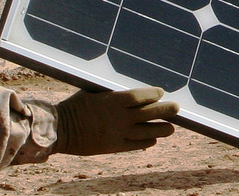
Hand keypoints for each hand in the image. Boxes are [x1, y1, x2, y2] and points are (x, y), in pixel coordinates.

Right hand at [54, 87, 178, 155]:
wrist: (61, 130)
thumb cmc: (75, 105)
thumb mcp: (93, 92)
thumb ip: (111, 93)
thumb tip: (128, 90)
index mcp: (113, 100)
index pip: (140, 96)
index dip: (153, 93)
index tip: (161, 91)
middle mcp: (119, 117)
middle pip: (149, 113)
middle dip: (165, 110)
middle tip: (177, 107)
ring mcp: (118, 133)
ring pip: (148, 131)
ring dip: (162, 128)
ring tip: (171, 127)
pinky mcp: (114, 147)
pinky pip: (137, 145)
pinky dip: (147, 141)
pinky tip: (153, 138)